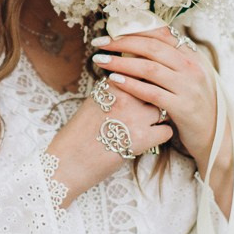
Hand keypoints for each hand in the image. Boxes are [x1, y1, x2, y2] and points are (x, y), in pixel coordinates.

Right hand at [45, 77, 172, 206]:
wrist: (67, 161)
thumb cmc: (78, 134)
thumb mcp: (93, 102)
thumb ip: (114, 91)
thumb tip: (133, 84)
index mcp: (111, 84)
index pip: (141, 72)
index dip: (145, 83)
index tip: (143, 91)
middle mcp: (124, 95)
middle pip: (154, 89)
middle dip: (153, 100)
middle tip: (145, 112)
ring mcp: (134, 116)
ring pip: (163, 110)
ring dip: (157, 119)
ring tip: (145, 127)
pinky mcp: (141, 138)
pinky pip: (166, 132)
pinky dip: (160, 137)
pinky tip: (148, 141)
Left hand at [90, 27, 233, 204]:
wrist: (214, 136)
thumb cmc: (193, 104)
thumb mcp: (187, 78)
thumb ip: (169, 61)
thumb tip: (139, 44)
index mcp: (193, 56)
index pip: (162, 34)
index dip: (135, 30)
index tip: (112, 31)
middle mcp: (193, 68)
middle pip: (152, 47)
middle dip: (122, 42)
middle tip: (99, 43)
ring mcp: (189, 87)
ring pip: (149, 68)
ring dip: (121, 62)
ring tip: (100, 61)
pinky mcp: (183, 107)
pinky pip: (151, 92)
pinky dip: (131, 85)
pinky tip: (114, 81)